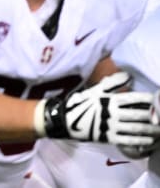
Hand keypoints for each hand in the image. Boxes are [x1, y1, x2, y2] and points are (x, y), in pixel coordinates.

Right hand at [41, 72, 159, 145]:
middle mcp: (111, 113)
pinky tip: (149, 140)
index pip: (132, 98)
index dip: (146, 99)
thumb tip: (128, 75)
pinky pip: (128, 140)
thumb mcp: (94, 91)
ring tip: (159, 129)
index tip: (156, 99)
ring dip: (150, 129)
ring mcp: (110, 126)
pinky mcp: (108, 138)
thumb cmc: (81, 104)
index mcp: (109, 100)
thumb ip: (111, 83)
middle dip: (153, 115)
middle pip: (137, 114)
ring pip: (135, 128)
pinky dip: (140, 140)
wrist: (65, 121)